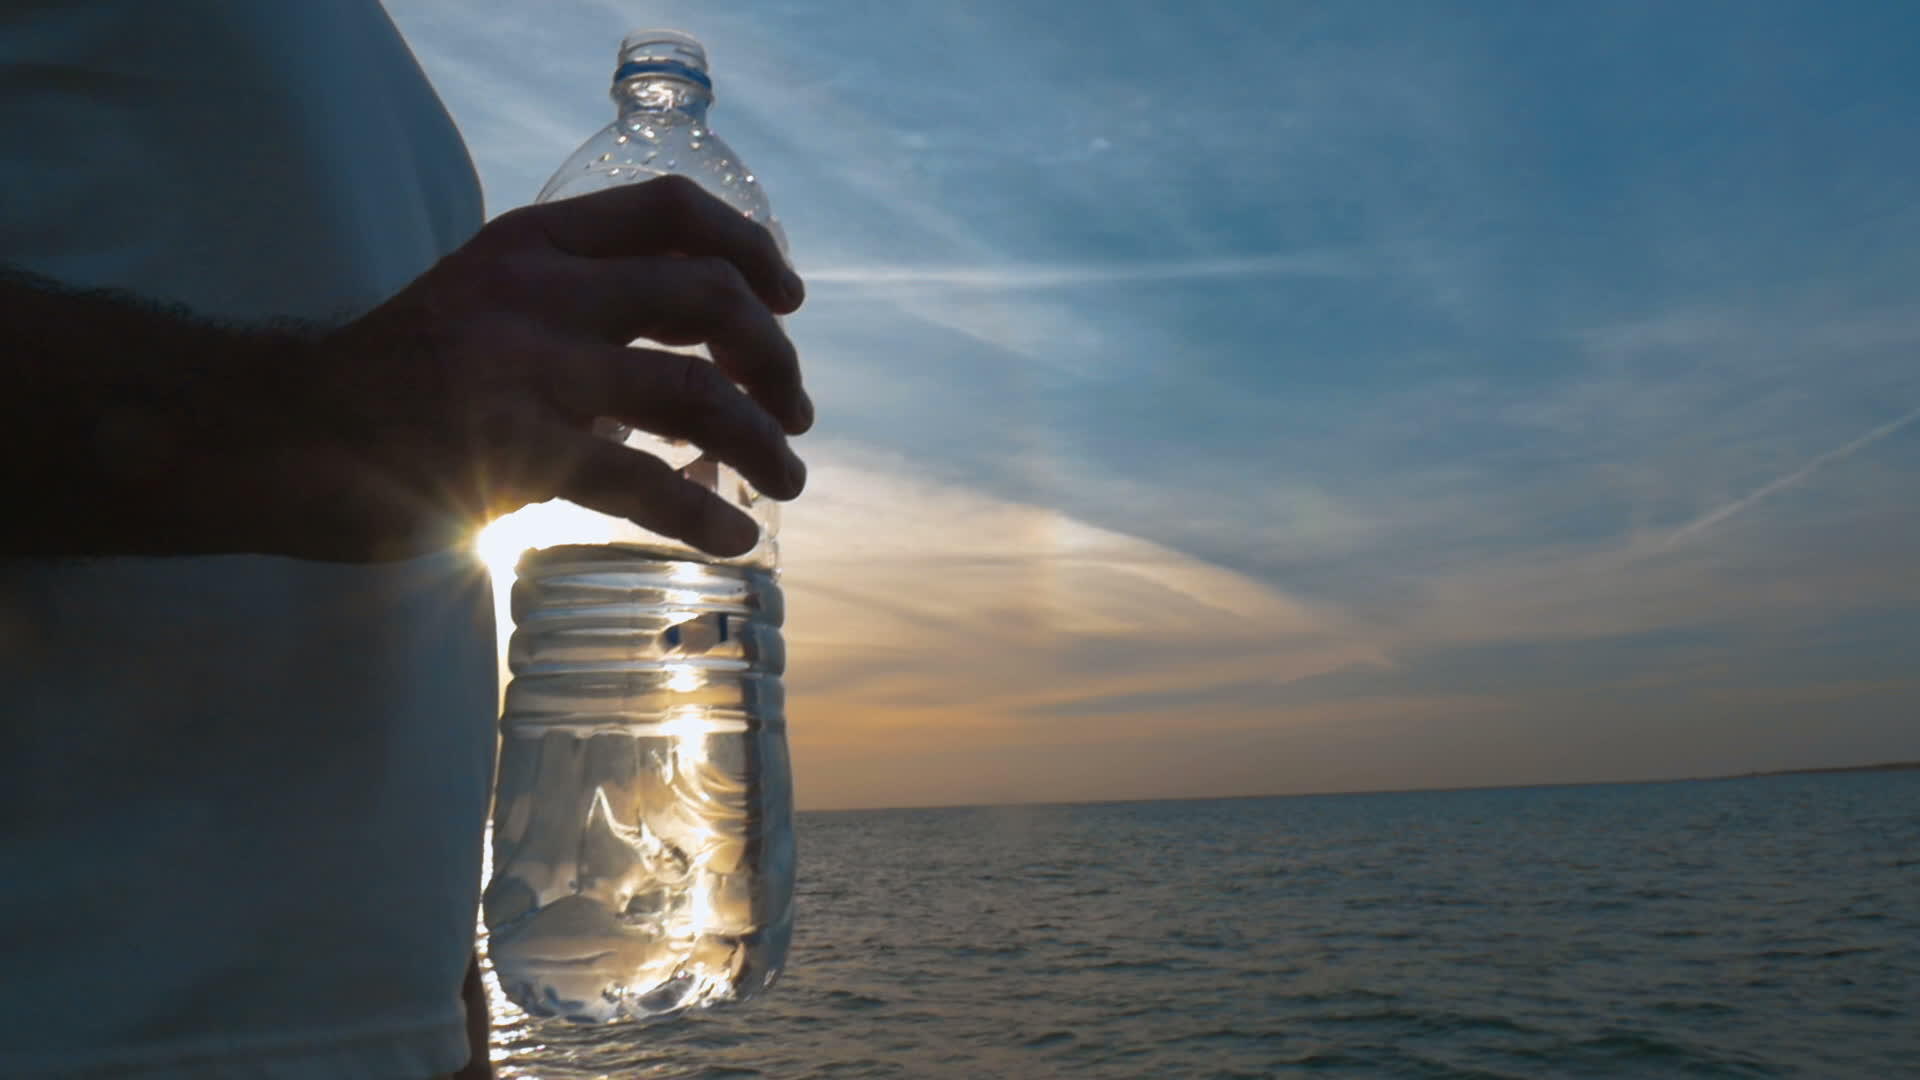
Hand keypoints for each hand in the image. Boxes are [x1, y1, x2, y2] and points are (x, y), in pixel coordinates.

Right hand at [275, 174, 808, 561]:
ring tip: (789, 479)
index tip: (790, 298)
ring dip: (763, 440)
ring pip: (695, 396)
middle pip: (706, 298)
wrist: (280, 433)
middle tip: (797, 409)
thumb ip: (574, 310)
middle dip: (774, 357)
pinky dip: (705, 514)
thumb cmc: (395, 378)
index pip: (670, 210)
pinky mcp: (516, 457)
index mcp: (533, 243)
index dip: (750, 248)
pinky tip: (735, 537)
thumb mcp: (484, 301)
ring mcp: (528, 372)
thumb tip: (688, 365)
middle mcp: (539, 291)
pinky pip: (645, 486)